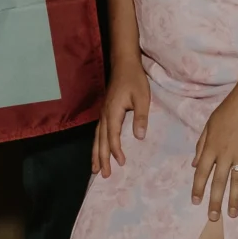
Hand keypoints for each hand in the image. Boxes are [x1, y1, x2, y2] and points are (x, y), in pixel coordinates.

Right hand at [93, 57, 150, 176]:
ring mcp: (103, 113)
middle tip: (102, 175)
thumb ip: (141, 117)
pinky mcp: (105, 111)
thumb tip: (139, 137)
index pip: (112, 136)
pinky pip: (98, 132)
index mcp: (113, 112)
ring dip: (95, 154)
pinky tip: (98, 150)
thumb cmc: (135, 80)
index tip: (121, 162)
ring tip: (95, 169)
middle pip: (100, 140)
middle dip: (101, 158)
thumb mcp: (142, 97)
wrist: (124, 64)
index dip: (115, 150)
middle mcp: (105, 115)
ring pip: (96, 137)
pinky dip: (97, 144)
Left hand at [190, 86, 237, 219]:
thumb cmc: (229, 109)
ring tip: (231, 215)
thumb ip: (202, 145)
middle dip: (214, 202)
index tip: (195, 202)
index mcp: (211, 147)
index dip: (198, 188)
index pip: (202, 173)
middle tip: (213, 218)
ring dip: (233, 200)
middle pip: (218, 182)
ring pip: (236, 182)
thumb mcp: (209, 124)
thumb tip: (195, 165)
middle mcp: (225, 154)